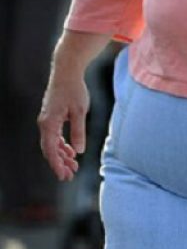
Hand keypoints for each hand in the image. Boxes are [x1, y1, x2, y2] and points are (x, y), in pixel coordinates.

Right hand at [37, 66, 89, 181]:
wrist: (66, 72)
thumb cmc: (74, 90)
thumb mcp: (80, 111)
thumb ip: (78, 131)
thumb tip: (78, 151)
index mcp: (49, 123)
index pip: (50, 149)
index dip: (56, 164)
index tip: (63, 175)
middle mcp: (44, 123)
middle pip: (49, 149)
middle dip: (59, 164)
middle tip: (70, 176)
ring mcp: (47, 120)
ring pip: (52, 144)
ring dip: (62, 156)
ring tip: (74, 167)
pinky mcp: (52, 118)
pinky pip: (54, 136)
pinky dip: (62, 146)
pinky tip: (71, 152)